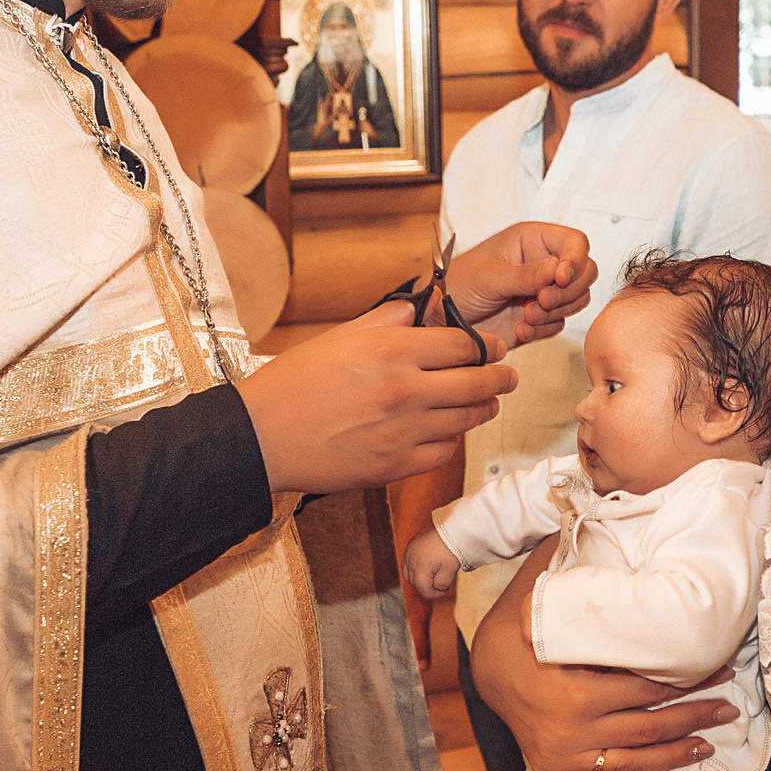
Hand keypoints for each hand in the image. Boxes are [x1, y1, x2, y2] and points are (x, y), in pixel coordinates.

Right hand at [238, 302, 516, 493]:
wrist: (262, 438)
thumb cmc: (292, 384)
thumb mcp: (338, 337)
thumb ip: (386, 320)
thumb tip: (420, 305)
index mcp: (390, 351)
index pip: (463, 345)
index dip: (487, 346)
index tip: (495, 347)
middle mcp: (404, 391)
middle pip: (477, 383)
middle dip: (501, 378)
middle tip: (508, 376)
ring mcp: (403, 432)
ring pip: (466, 419)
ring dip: (484, 409)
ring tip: (489, 402)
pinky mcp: (395, 466)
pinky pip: (443, 451)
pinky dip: (453, 439)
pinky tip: (452, 431)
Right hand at [402, 526, 461, 599]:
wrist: (451, 524)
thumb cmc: (451, 546)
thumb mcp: (450, 569)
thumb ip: (441, 583)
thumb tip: (437, 588)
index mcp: (419, 567)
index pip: (423, 589)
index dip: (434, 594)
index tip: (445, 590)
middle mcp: (410, 560)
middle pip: (414, 582)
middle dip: (427, 587)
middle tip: (440, 585)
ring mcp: (408, 551)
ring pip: (408, 574)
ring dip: (419, 579)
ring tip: (433, 577)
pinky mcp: (411, 545)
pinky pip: (408, 562)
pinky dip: (415, 569)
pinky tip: (427, 567)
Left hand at [441, 223, 594, 348]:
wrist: (443, 319)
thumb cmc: (458, 284)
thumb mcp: (489, 276)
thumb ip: (525, 275)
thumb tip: (557, 270)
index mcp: (532, 240)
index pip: (574, 242)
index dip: (575, 260)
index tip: (560, 279)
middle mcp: (542, 263)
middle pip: (584, 272)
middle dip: (567, 291)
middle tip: (541, 301)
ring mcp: (543, 290)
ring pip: (576, 299)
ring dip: (555, 311)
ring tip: (526, 316)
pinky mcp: (540, 317)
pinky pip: (559, 323)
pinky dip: (543, 328)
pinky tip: (521, 328)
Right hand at [468, 538, 733, 770]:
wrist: (483, 668)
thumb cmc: (522, 622)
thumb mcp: (547, 584)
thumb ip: (579, 558)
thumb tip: (605, 509)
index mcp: (576, 688)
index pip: (651, 688)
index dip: (693, 679)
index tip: (723, 668)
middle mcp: (572, 728)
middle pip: (652, 727)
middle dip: (697, 716)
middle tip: (729, 708)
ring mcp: (562, 754)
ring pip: (634, 762)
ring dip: (677, 756)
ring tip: (709, 744)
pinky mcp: (552, 770)